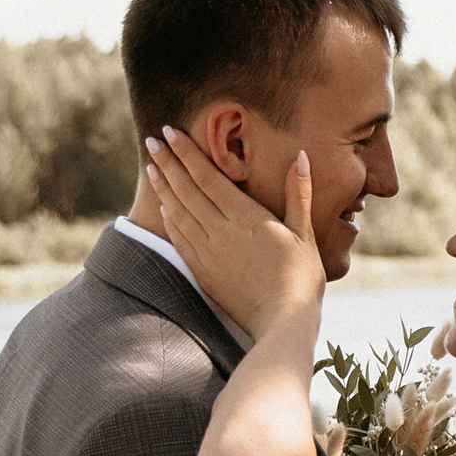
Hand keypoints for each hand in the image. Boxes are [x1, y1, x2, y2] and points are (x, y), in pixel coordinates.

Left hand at [146, 124, 327, 338]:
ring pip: (178, 213)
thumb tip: (302, 158)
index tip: (170, 133)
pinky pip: (180, 241)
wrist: (282, 322)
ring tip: (151, 169)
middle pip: (187, 190)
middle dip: (167, 163)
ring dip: (163, 189)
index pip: (208, 176)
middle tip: (151, 142)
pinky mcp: (203, 273)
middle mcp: (221, 231)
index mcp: (245, 217)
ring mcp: (209, 253)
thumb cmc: (300, 278)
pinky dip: (170, 221)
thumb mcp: (304, 233)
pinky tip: (164, 210)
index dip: (187, 152)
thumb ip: (298, 194)